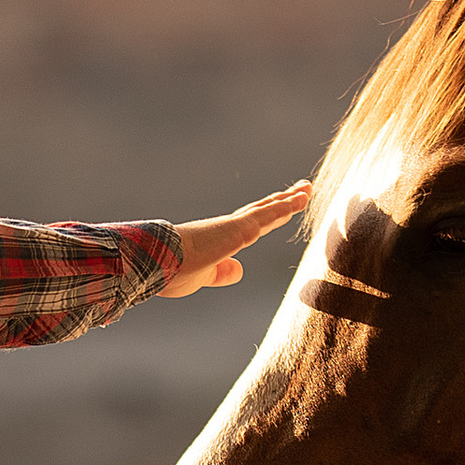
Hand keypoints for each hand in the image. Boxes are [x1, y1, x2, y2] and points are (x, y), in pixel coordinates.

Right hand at [155, 182, 311, 299]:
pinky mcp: (240, 228)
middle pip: (263, 211)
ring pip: (269, 209)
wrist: (156, 260)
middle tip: (302, 188)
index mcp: (220, 239)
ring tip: (307, 188)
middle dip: (283, 201)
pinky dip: (287, 206)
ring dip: (290, 199)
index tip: (283, 206)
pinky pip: (269, 214)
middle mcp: (229, 227)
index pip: (250, 224)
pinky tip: (302, 198)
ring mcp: (235, 226)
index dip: (269, 216)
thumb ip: (222, 273)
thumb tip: (239, 270)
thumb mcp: (203, 276)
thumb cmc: (171, 271)